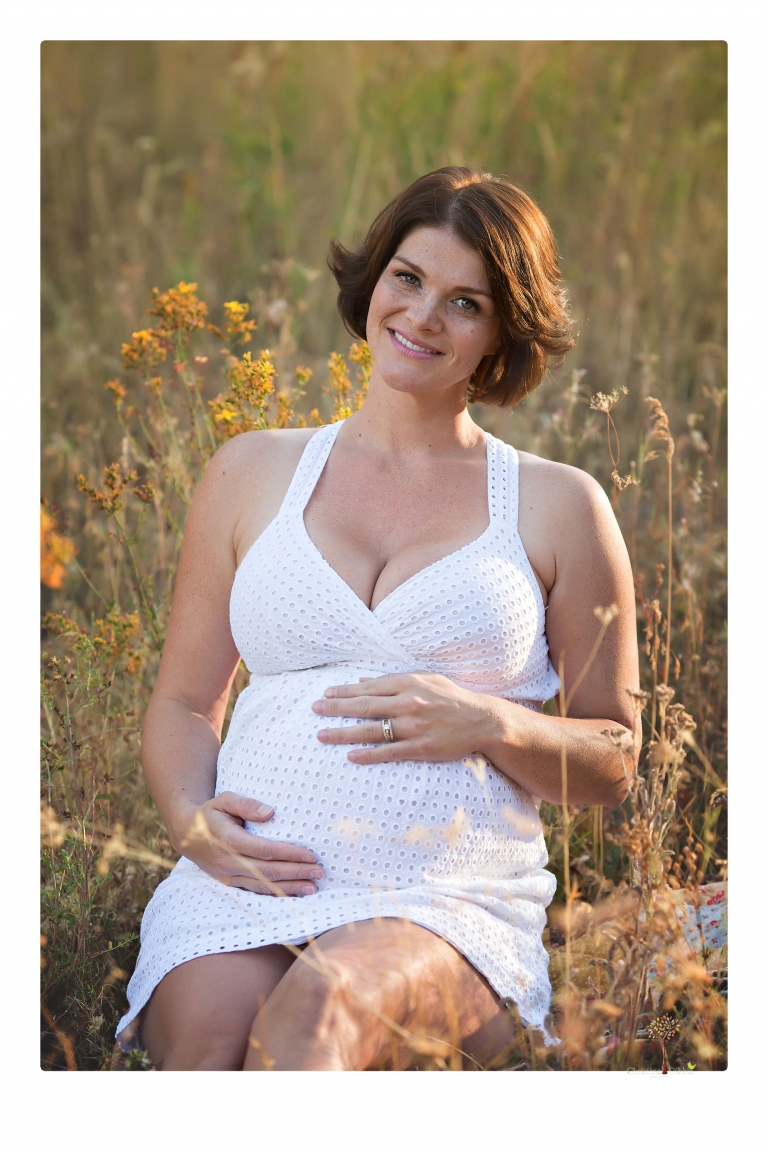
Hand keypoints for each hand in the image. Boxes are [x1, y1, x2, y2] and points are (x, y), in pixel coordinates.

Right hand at [174, 791, 323, 895]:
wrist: (186, 834)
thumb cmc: (210, 813)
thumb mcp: (224, 800)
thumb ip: (246, 804)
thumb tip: (270, 812)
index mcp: (229, 840)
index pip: (265, 850)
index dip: (289, 854)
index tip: (310, 855)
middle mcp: (229, 862)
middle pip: (268, 871)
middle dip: (296, 873)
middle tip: (319, 872)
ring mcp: (229, 876)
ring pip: (263, 886)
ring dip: (290, 888)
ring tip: (313, 888)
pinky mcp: (230, 884)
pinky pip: (256, 891)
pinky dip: (276, 894)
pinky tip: (294, 894)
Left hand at [311, 672, 501, 764]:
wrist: (481, 720)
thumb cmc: (451, 698)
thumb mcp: (425, 680)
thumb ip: (393, 681)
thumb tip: (362, 682)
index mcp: (408, 684)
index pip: (368, 688)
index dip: (344, 691)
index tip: (325, 694)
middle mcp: (408, 704)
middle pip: (364, 707)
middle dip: (336, 708)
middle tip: (314, 710)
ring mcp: (413, 727)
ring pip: (371, 730)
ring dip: (343, 733)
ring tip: (322, 735)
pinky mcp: (420, 748)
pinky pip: (389, 752)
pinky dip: (368, 754)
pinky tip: (351, 756)